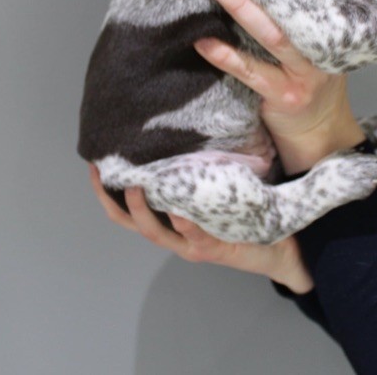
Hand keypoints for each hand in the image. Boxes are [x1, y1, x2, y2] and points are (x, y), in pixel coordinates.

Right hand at [89, 164, 313, 292]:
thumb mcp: (217, 188)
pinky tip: (178, 209)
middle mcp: (175, 234)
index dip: (106, 190)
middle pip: (132, 222)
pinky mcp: (214, 248)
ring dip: (143, 210)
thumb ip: (201, 169)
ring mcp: (192, 244)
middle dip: (112, 198)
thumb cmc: (246, 214)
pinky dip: (184, 224)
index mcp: (171, 220)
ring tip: (134, 188)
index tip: (94, 164)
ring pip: (157, 231)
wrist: (282, 248)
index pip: (129, 208)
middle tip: (102, 171)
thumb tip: (191, 127)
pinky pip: (194, 236)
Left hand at [194, 0, 374, 174]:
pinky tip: (202, 42)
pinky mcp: (286, 94)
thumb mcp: (338, 17)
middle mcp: (331, 38)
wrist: (321, 128)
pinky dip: (226, 57)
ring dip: (242, 8)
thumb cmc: (319, 61)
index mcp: (345, 13)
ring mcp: (310, 69)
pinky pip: (252, 73)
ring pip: (275, 35)